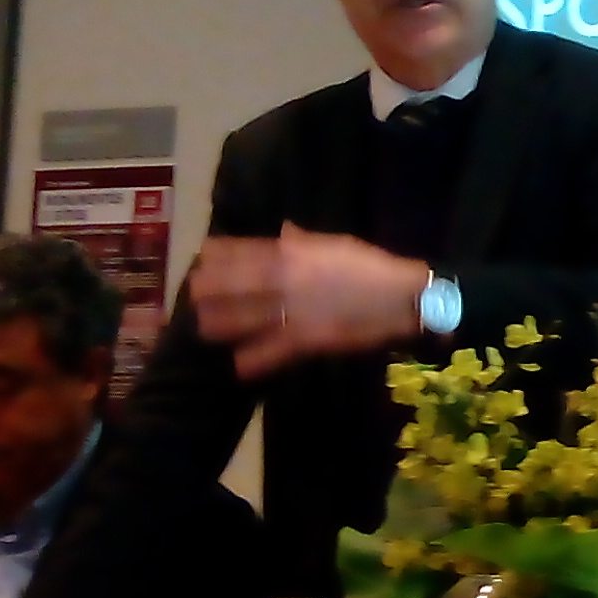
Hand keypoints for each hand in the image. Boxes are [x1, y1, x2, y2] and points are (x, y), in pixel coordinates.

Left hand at [192, 222, 427, 377]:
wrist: (402, 297)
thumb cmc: (371, 266)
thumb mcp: (336, 243)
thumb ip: (304, 240)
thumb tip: (283, 232)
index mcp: (291, 252)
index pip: (239, 251)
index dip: (215, 257)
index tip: (202, 260)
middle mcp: (282, 279)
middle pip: (228, 285)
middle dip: (206, 292)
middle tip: (196, 298)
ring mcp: (290, 311)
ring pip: (237, 319)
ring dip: (217, 325)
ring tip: (206, 329)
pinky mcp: (303, 340)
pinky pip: (266, 353)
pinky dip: (249, 361)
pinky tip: (237, 365)